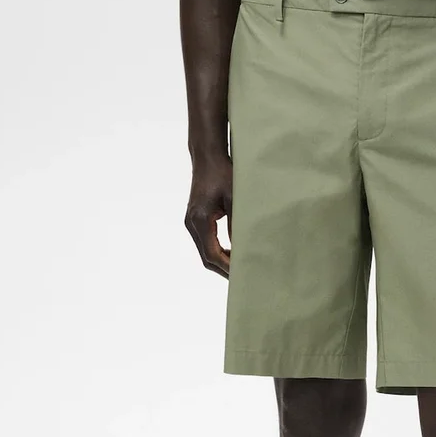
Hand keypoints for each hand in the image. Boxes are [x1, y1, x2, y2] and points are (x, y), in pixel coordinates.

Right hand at [184, 150, 232, 277]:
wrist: (207, 157)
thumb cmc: (222, 173)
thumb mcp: (234, 198)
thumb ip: (237, 225)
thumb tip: (243, 249)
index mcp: (200, 220)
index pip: (212, 254)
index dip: (227, 267)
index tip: (241, 275)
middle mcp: (192, 223)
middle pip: (206, 258)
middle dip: (224, 269)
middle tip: (242, 279)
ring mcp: (191, 222)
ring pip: (204, 252)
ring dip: (220, 261)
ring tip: (239, 268)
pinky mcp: (194, 219)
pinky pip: (204, 243)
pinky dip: (217, 251)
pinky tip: (231, 252)